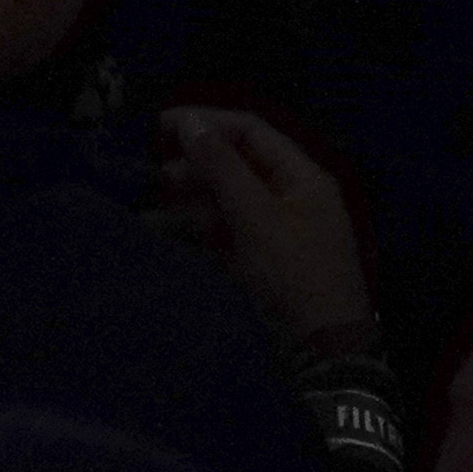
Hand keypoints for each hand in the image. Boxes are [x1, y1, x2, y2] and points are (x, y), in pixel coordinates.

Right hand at [157, 107, 374, 350]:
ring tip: (153, 194)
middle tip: (151, 167)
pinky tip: (165, 225)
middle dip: (194, 162)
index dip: (206, 123)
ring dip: (191, 194)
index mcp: (301, 176)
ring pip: (227, 198)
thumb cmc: (294, 273)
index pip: (250, 132)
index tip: (160, 126)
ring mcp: (275, 230)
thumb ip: (222, 168)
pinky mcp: (260, 261)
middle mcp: (289, 196)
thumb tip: (189, 121)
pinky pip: (225, 231)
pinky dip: (197, 226)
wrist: (321, 350)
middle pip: (237, 164)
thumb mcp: (257, 217)